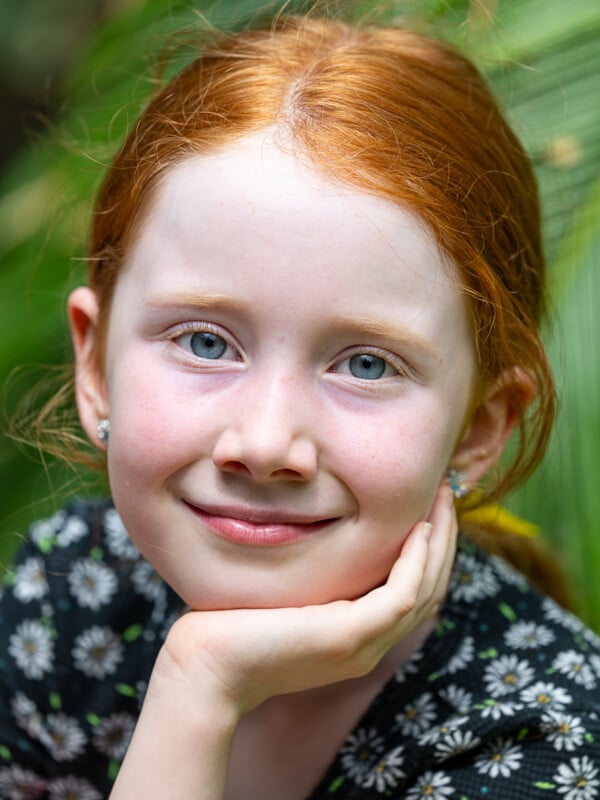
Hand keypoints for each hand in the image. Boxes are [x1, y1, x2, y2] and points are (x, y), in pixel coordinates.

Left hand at [152, 484, 457, 715]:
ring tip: (441, 498)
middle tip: (446, 491)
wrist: (205, 668)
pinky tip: (419, 527)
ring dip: (440, 541)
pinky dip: (417, 561)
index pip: (413, 591)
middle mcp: (370, 644)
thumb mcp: (287, 594)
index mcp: (359, 636)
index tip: (428, 503)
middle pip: (430, 588)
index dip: (430, 548)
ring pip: (427, 591)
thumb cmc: (233, 624)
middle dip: (443, 537)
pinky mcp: (349, 635)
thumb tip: (318, 529)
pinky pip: (402, 595)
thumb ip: (314, 574)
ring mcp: (364, 644)